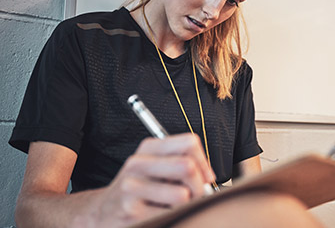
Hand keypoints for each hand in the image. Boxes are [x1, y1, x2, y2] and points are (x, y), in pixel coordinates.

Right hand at [76, 133, 215, 226]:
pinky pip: (170, 214)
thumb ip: (180, 162)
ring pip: (182, 195)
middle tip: (195, 195)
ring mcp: (132, 188)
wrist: (101, 212)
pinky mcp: (131, 212)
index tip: (206, 176)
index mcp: (148, 147)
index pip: (189, 143)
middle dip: (199, 185)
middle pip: (187, 167)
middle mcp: (138, 163)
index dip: (204, 162)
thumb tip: (207, 175)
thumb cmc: (137, 189)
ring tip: (175, 206)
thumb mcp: (154, 166)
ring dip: (186, 206)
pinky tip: (161, 214)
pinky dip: (173, 216)